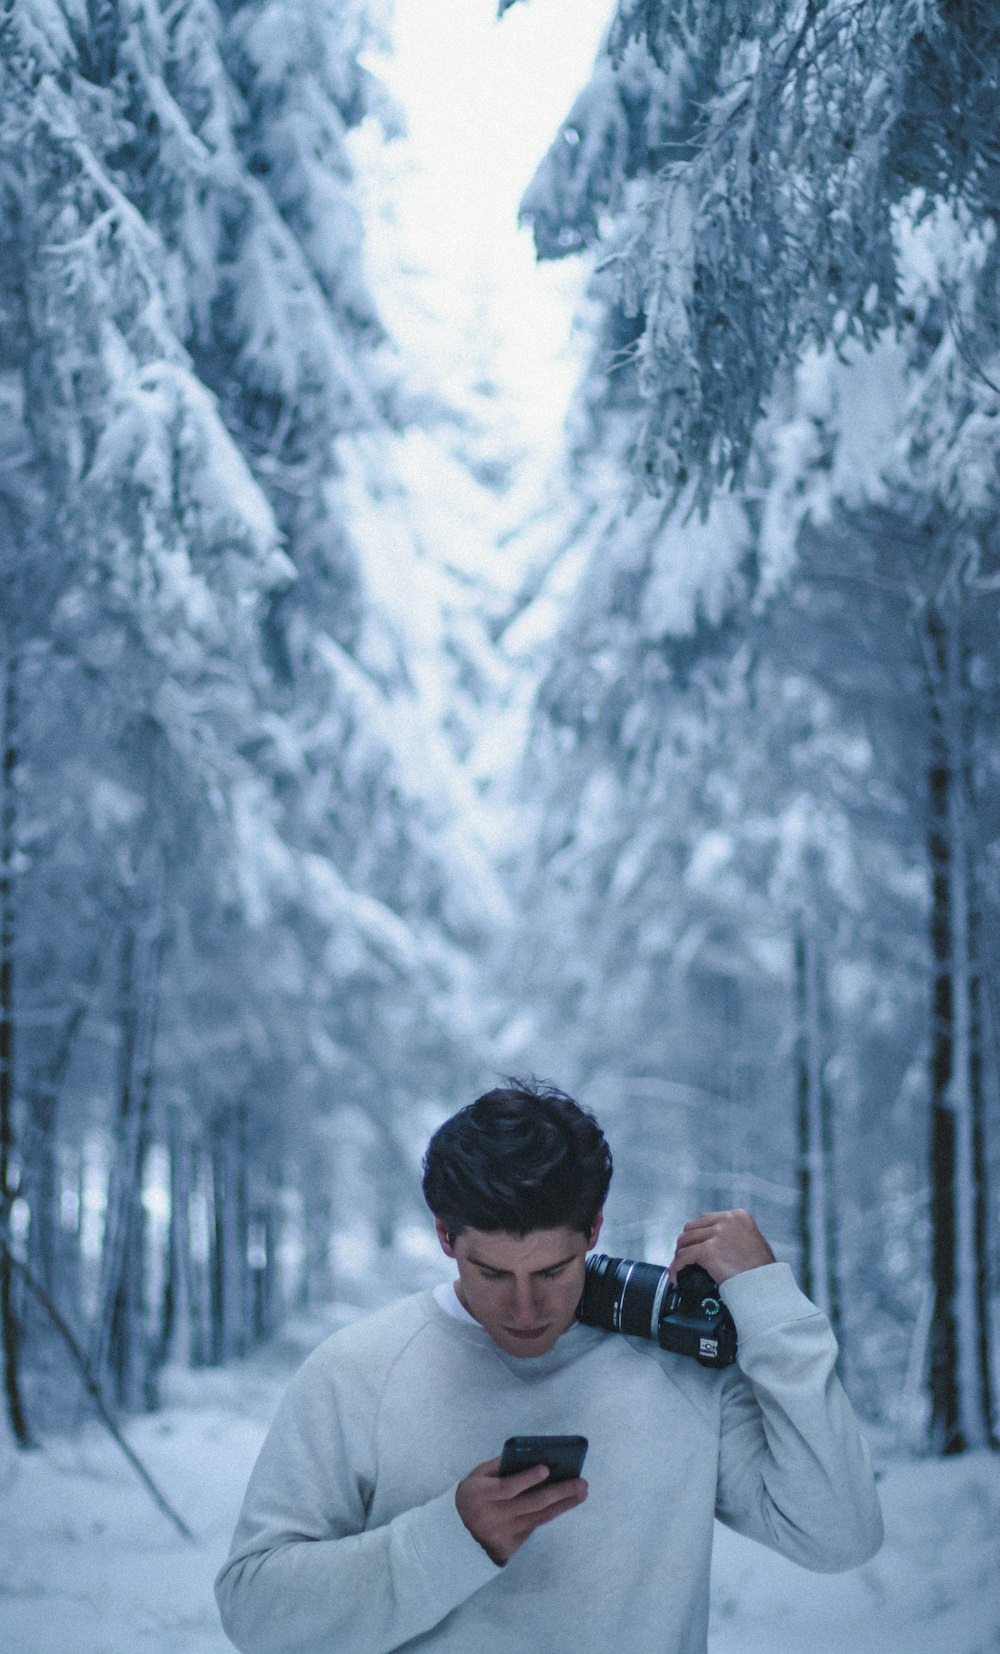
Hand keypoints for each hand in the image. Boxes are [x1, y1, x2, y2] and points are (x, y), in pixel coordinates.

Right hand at [455, 1456, 587, 1565]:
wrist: (458, 1536)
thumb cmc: (473, 1496)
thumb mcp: (477, 1477)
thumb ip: (499, 1467)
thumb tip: (530, 1456)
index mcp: (481, 1495)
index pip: (507, 1488)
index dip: (527, 1479)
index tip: (546, 1468)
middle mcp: (493, 1516)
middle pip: (531, 1504)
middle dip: (559, 1492)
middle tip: (581, 1483)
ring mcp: (504, 1534)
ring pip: (539, 1518)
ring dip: (563, 1504)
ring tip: (581, 1492)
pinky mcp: (511, 1546)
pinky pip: (535, 1526)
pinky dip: (550, 1513)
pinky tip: (565, 1503)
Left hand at [670, 1208, 774, 1284]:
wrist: (765, 1286)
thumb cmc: (763, 1271)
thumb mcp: (755, 1242)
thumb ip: (738, 1236)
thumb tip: (721, 1243)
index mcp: (738, 1216)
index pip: (707, 1220)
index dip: (697, 1234)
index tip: (694, 1246)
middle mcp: (726, 1221)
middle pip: (693, 1227)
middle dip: (686, 1243)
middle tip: (683, 1257)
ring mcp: (717, 1234)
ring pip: (685, 1241)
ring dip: (679, 1254)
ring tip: (678, 1267)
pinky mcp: (708, 1250)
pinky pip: (684, 1257)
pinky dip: (677, 1267)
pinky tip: (676, 1276)